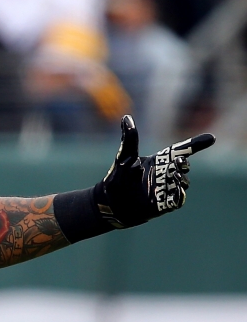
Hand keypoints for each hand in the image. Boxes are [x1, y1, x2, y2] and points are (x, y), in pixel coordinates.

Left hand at [94, 115, 214, 227]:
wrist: (110, 202)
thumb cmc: (118, 177)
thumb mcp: (125, 156)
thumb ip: (129, 138)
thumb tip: (126, 117)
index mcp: (159, 161)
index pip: (179, 150)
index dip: (194, 144)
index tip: (211, 138)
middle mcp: (165, 174)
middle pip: (182, 166)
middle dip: (183, 163)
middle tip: (179, 160)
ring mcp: (165, 189)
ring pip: (183, 183)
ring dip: (182, 179)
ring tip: (175, 174)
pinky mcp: (162, 204)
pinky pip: (177, 200)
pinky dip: (180, 195)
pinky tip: (178, 190)